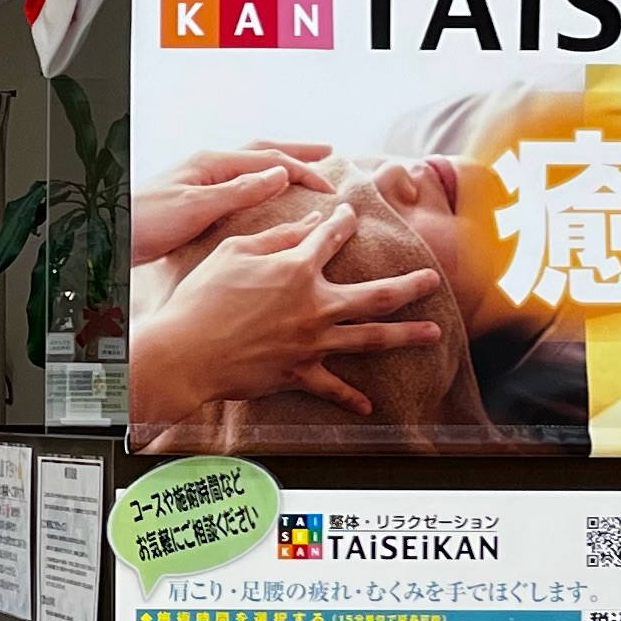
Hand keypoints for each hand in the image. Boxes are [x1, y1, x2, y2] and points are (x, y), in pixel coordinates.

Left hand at [132, 144, 336, 260]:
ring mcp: (200, 178)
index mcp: (211, 163)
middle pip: (262, 150)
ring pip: (250, 163)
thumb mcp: (196, 207)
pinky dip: (260, 179)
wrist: (110, 235)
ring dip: (279, 161)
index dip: (303, 169)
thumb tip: (280, 174)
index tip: (330, 186)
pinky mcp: (194, 196)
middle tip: (328, 152)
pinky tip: (264, 190)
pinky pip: (238, 180)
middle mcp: (207, 165)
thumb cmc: (145, 222)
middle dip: (296, 151)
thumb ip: (239, 190)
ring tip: (302, 165)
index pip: (269, 160)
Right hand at [140, 203, 442, 421]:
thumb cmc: (202, 299)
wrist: (186, 353)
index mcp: (297, 269)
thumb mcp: (233, 253)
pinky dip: (352, 398)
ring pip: (372, 338)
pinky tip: (369, 406)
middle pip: (377, 294)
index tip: (349, 214)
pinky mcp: (300, 373)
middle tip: (433, 279)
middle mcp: (315, 305)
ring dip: (407, 336)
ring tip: (434, 333)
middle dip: (410, 285)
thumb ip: (276, 237)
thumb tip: (310, 223)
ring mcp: (312, 342)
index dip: (343, 221)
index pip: (330, 237)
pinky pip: (334, 388)